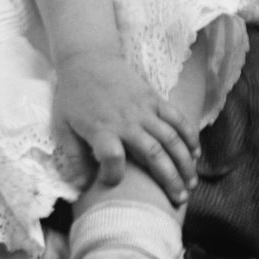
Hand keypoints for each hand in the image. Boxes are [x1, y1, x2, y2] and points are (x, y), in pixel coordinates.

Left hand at [54, 48, 199, 203]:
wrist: (87, 58)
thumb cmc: (73, 95)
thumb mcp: (62, 126)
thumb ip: (73, 156)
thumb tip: (81, 185)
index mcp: (100, 129)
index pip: (112, 158)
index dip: (113, 175)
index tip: (113, 183)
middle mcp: (125, 122)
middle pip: (153, 154)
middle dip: (169, 180)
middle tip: (178, 200)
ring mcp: (144, 110)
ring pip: (171, 140)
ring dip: (184, 163)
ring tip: (191, 183)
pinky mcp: (155, 98)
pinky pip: (177, 119)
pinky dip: (189, 136)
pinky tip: (195, 153)